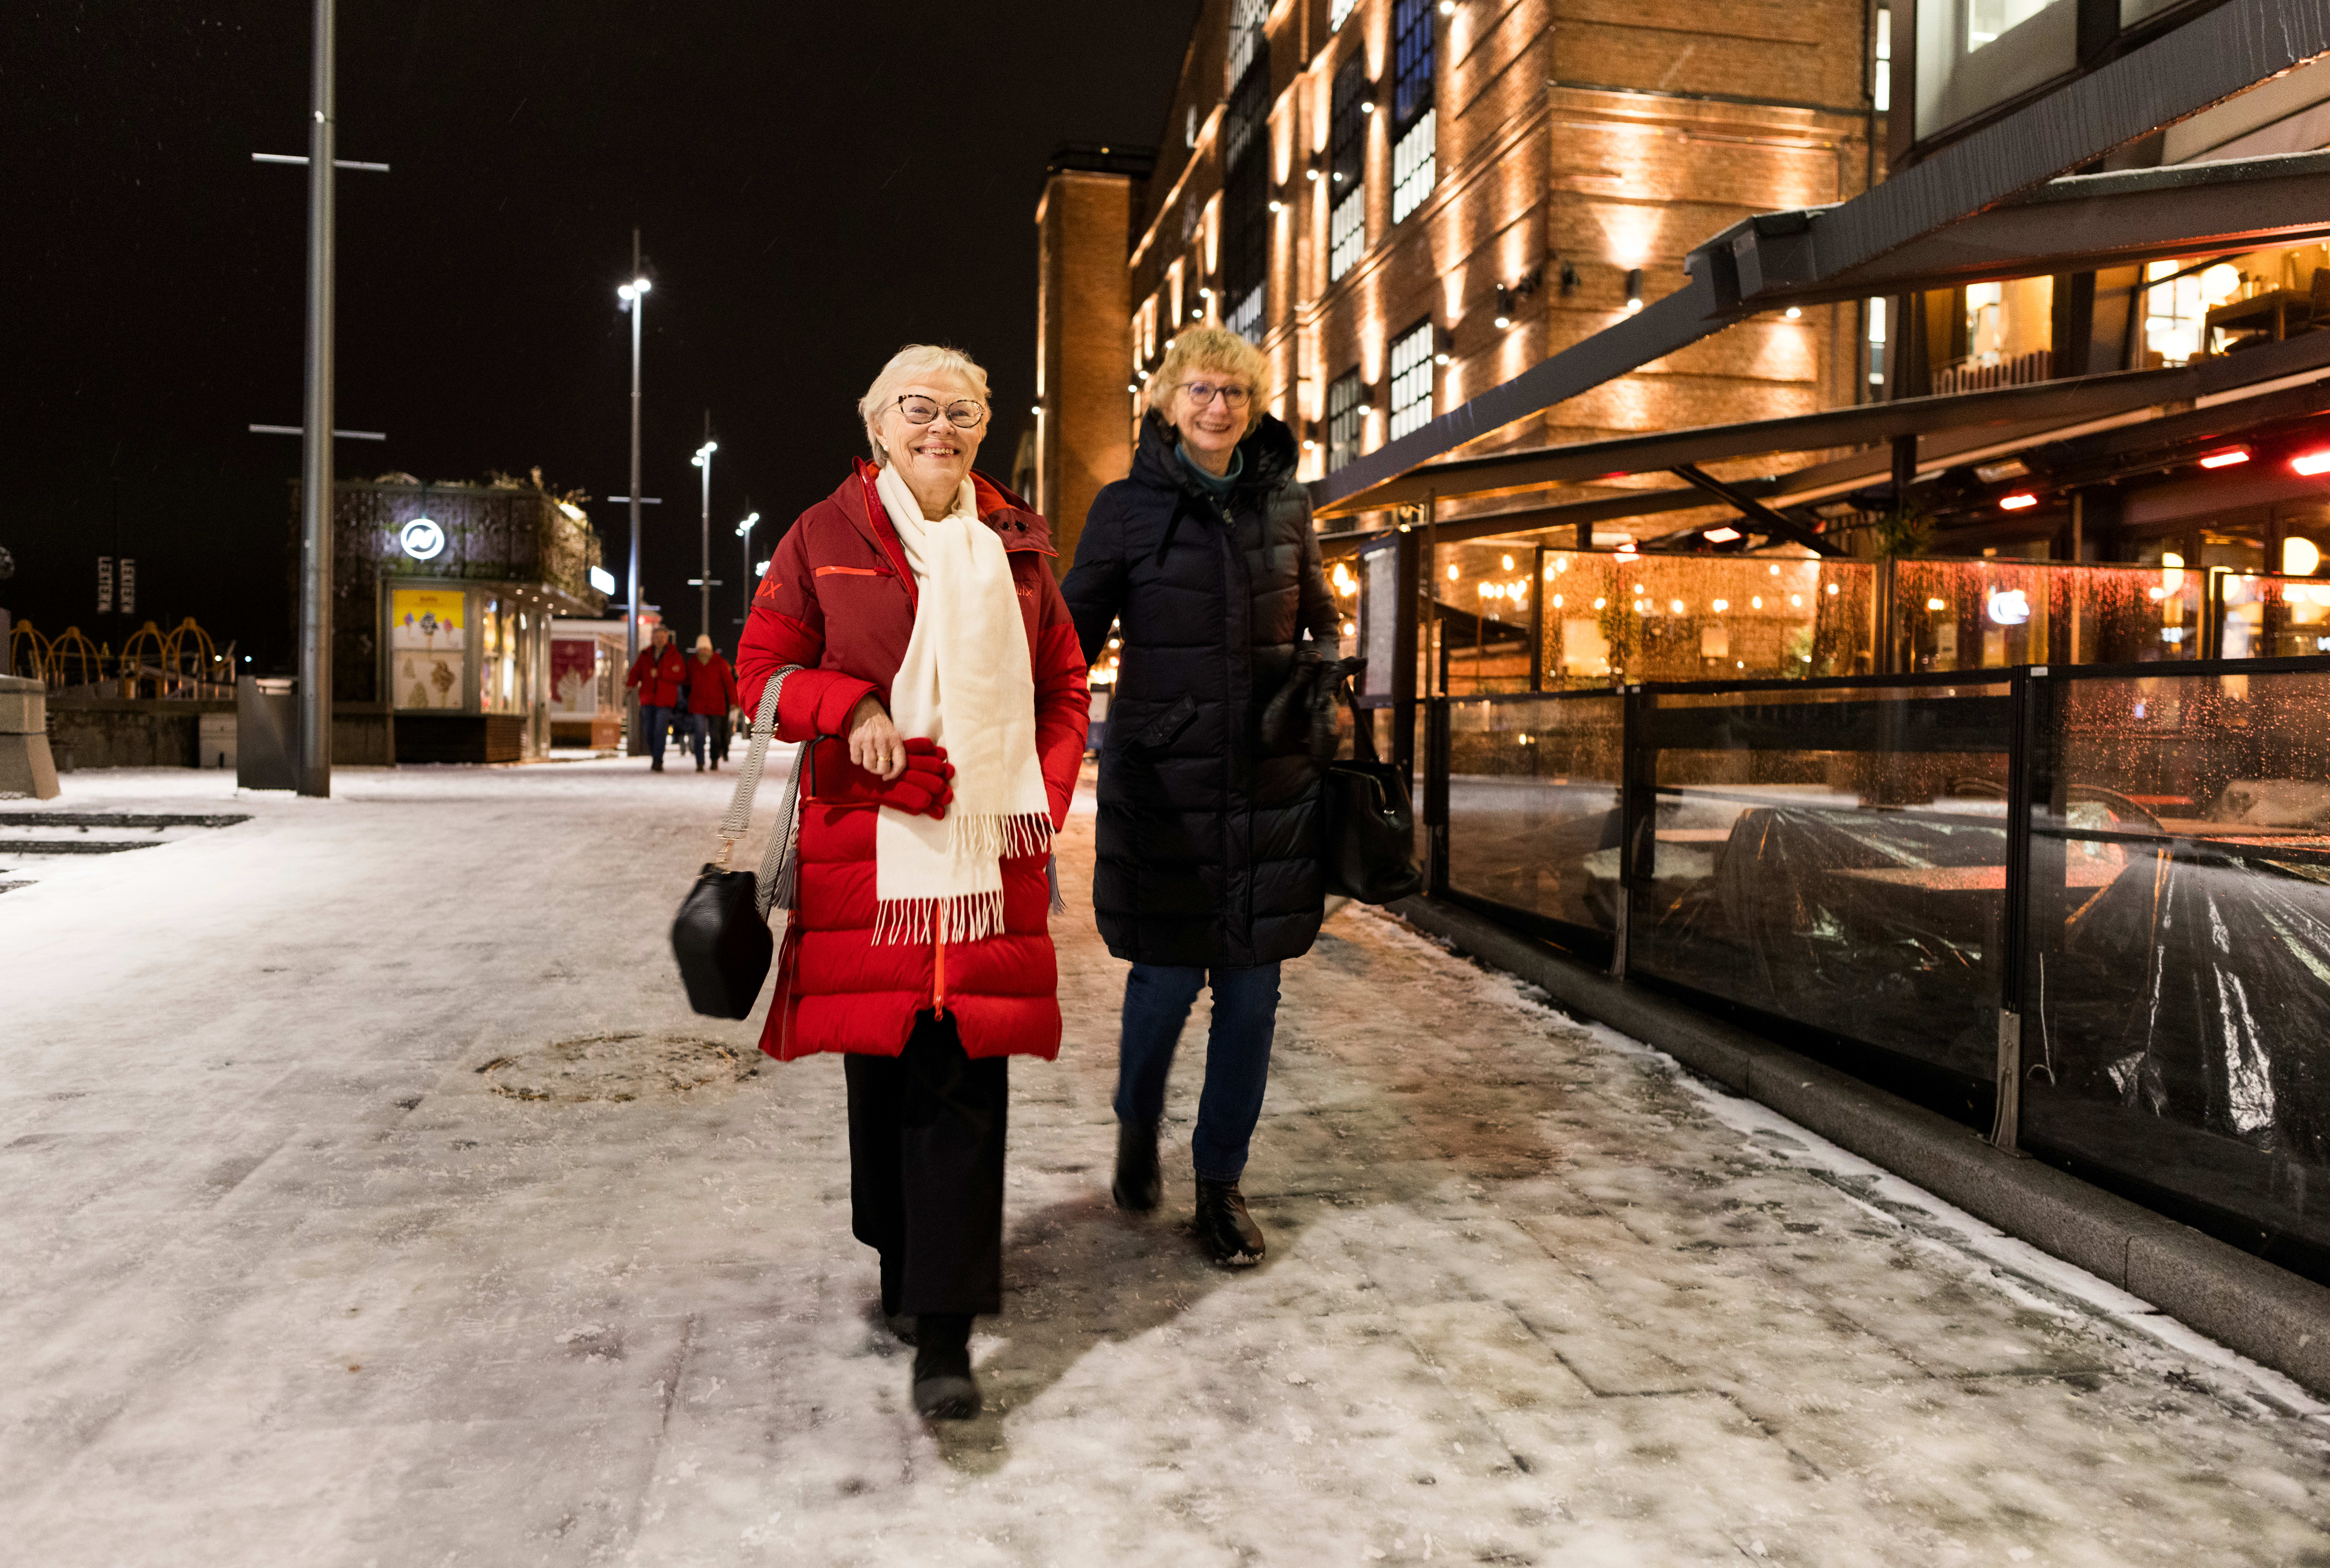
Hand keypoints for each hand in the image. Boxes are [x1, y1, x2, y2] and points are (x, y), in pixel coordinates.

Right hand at [825, 737, 953, 818]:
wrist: (866, 710)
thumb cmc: (883, 728)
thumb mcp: (895, 736)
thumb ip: (897, 752)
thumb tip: (896, 774)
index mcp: (896, 740)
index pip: (900, 764)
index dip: (894, 775)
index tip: (888, 777)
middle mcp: (882, 741)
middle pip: (882, 769)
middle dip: (880, 771)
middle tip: (878, 765)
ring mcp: (868, 741)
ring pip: (869, 766)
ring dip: (869, 766)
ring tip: (870, 758)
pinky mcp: (854, 741)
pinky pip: (856, 761)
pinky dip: (857, 760)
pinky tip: (860, 753)